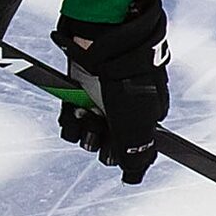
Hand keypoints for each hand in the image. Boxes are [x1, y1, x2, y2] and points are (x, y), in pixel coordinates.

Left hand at [54, 0, 168, 183]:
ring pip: (87, 132)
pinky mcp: (78, 90)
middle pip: (108, 142)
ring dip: (82, 127)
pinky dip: (68, 116)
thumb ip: (138, 154)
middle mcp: (123, 109)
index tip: (116, 147)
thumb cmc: (126, 77)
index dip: (122, 151)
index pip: (134, 149)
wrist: (100, 38)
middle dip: (101, 138)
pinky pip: (69, 117)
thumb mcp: (138, 120)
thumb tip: (133, 177)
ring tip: (84, 111)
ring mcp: (100, 100)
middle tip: (101, 124)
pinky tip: (72, 107)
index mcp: (147, 114)